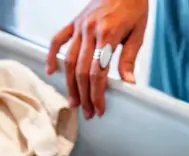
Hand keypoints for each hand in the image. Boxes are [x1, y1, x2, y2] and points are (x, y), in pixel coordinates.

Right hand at [46, 0, 147, 118]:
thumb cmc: (133, 6)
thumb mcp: (138, 33)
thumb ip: (129, 58)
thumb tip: (128, 83)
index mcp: (108, 34)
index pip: (98, 73)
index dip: (97, 94)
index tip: (99, 109)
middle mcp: (90, 31)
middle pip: (82, 71)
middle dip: (85, 95)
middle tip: (88, 112)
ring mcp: (79, 26)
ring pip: (69, 61)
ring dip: (70, 84)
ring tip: (74, 101)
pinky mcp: (74, 22)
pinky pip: (57, 40)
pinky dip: (52, 56)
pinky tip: (51, 72)